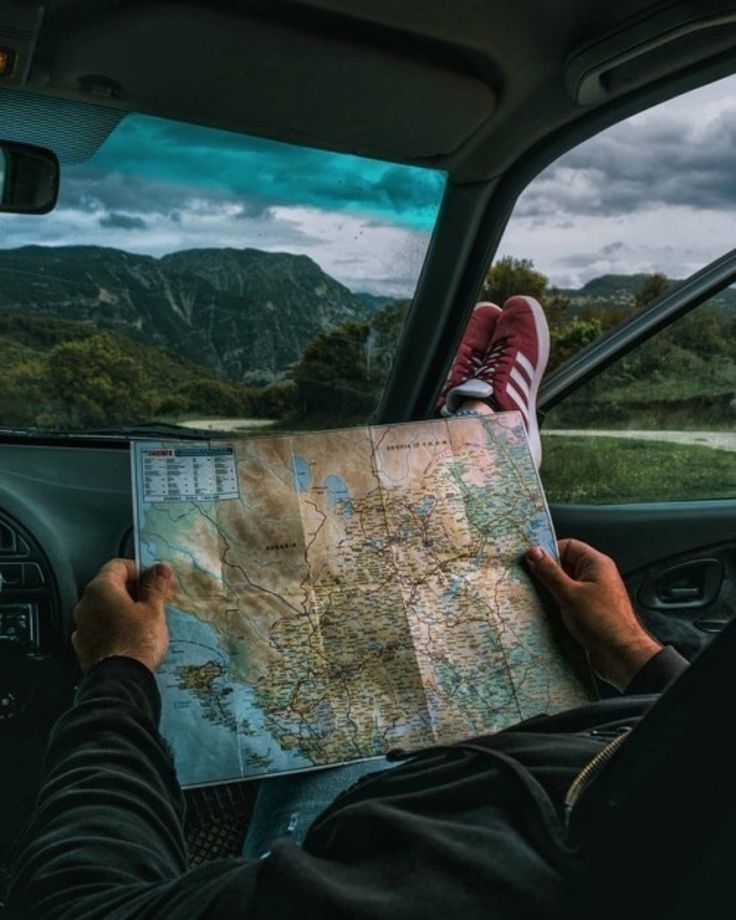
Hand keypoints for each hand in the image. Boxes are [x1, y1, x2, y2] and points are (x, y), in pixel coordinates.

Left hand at [72, 560, 173, 674]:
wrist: (120, 682)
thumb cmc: (137, 642)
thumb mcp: (153, 610)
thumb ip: (155, 586)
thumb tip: (160, 568)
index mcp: (101, 589)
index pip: (119, 565)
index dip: (140, 570)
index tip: (155, 582)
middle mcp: (85, 604)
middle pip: (110, 586)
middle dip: (133, 591)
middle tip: (155, 602)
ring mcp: (82, 626)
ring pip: (105, 608)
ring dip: (123, 610)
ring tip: (145, 622)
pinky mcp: (83, 646)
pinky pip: (100, 627)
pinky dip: (114, 627)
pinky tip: (131, 638)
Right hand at [525, 539, 662, 690]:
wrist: (622, 655)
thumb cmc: (604, 622)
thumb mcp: (569, 594)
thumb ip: (549, 572)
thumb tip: (534, 553)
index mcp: (596, 564)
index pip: (567, 546)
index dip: (548, 551)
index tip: (530, 561)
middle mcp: (596, 576)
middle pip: (564, 564)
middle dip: (546, 572)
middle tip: (529, 580)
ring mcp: (592, 594)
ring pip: (564, 584)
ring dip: (550, 590)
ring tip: (537, 597)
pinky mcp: (588, 610)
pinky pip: (568, 599)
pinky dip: (556, 603)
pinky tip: (546, 611)